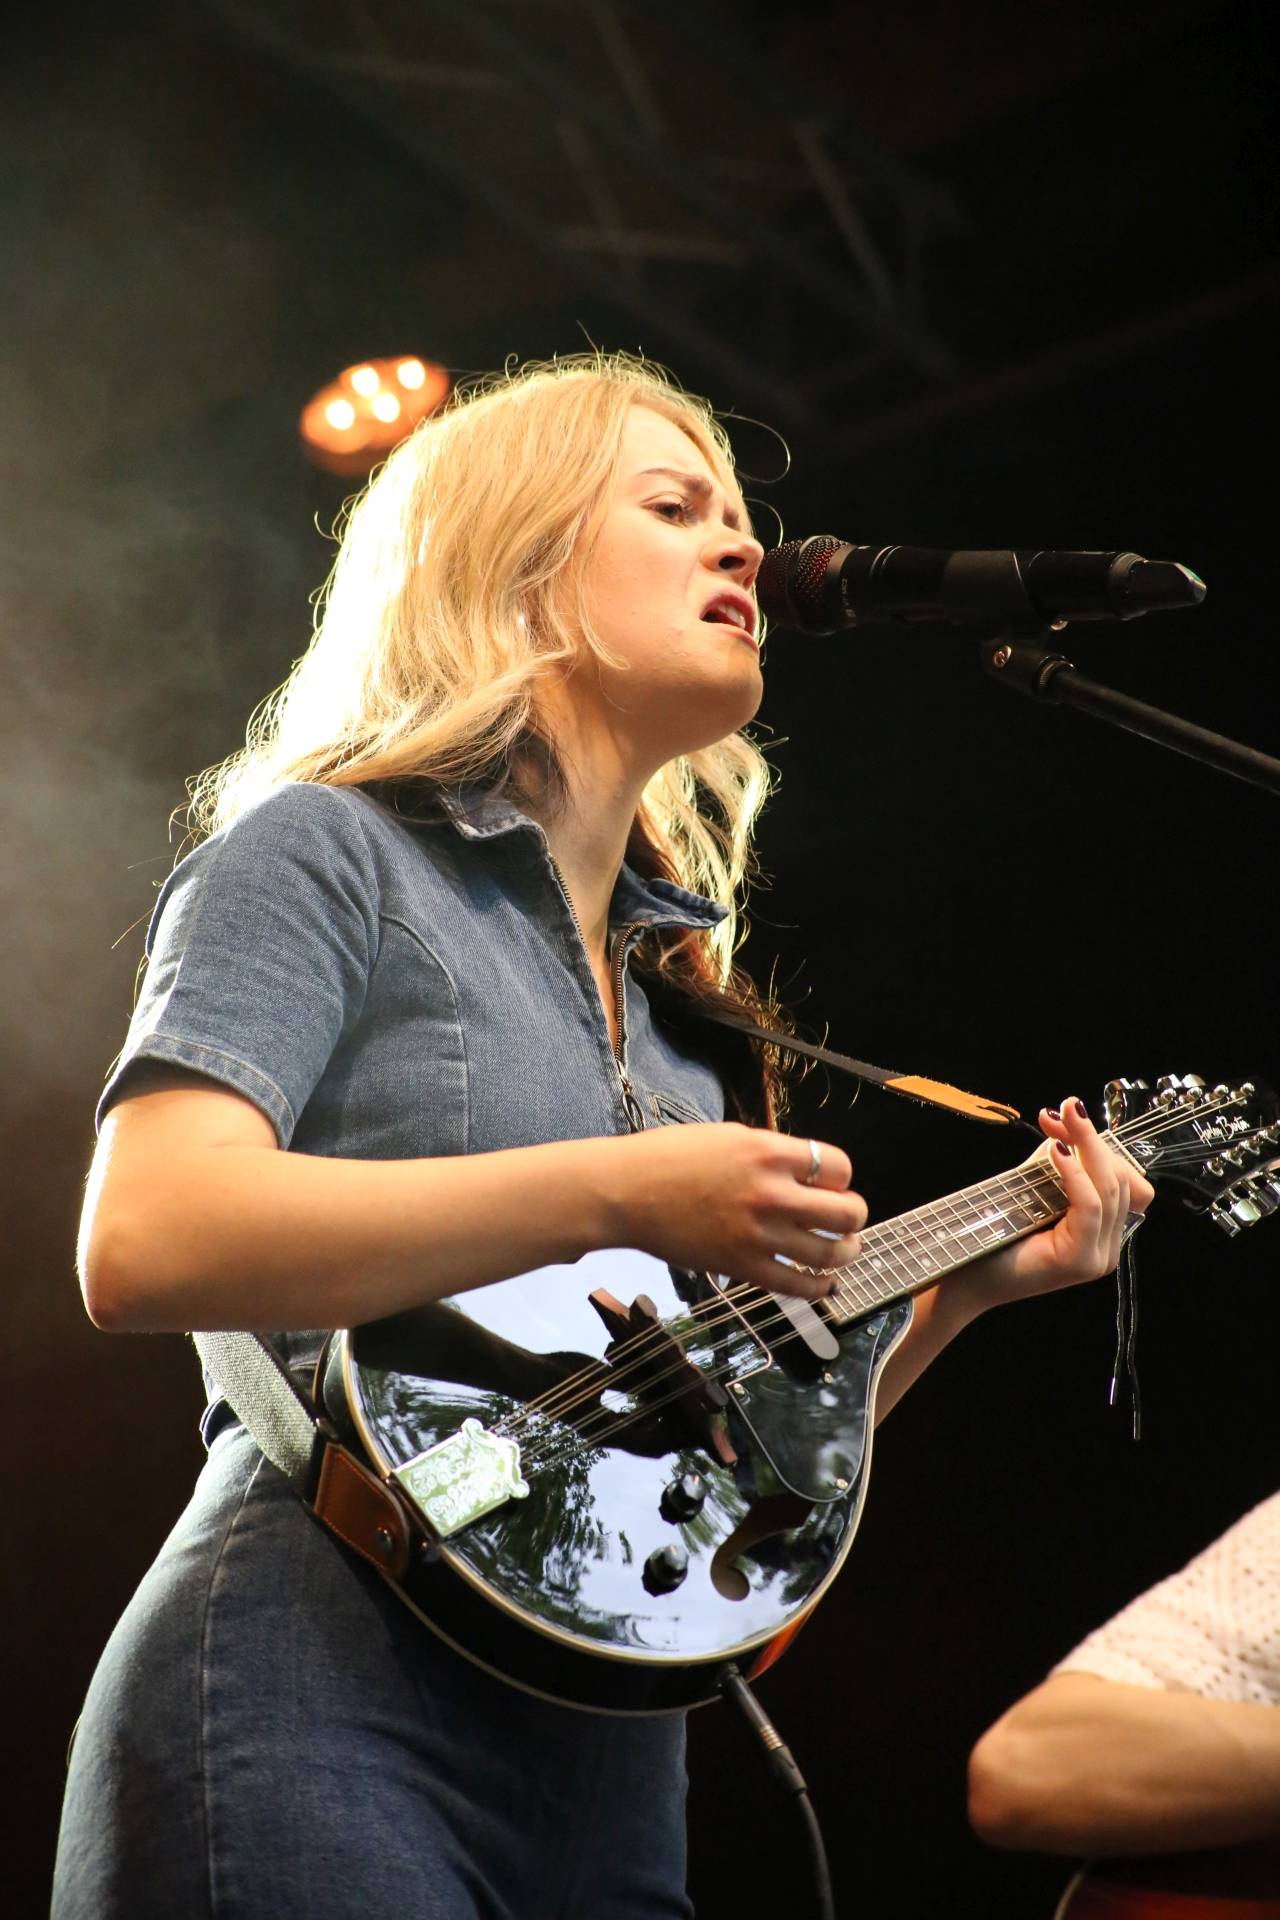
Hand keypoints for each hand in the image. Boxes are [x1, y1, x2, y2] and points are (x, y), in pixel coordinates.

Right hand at [617, 1122, 866, 1298]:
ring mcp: (758, 1233)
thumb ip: (770, 1154)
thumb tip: (804, 1173)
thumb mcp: (729, 1137)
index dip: (840, 1178)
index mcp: (768, 1152)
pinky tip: (821, 1282)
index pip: (838, 1167)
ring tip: (841, 1251)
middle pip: (846, 1212)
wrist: (627, 1192)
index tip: (831, 1184)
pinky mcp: (741, 1265)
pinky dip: (818, 1287)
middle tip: (847, 1220)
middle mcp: (770, 1193)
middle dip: (853, 1217)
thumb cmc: (670, 1158)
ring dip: (844, 1253)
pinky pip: (798, 1284)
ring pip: (830, 1252)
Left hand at [960, 1096, 1155, 1314]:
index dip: (1103, 1145)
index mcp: (1102, 1231)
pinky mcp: (1080, 1260)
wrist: (964, 1276)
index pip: (1126, 1182)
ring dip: (1088, 1147)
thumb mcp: (1035, 1186)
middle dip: (1093, 1139)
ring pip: (1110, 1189)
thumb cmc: (995, 1233)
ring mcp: (1098, 1257)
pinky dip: (1075, 1174)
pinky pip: (1090, 1207)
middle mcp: (1107, 1247)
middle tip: (1068, 1108)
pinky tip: (1056, 1151)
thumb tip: (1064, 1115)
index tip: (1069, 1113)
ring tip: (1064, 1122)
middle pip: (1121, 1181)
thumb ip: (1058, 1157)